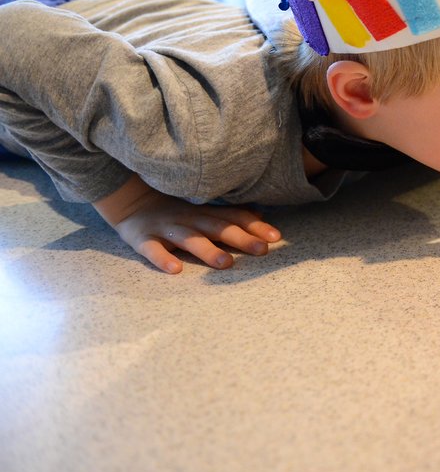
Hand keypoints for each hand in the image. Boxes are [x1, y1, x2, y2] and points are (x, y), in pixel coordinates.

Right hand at [92, 174, 281, 273]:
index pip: (235, 217)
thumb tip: (261, 216)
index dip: (255, 226)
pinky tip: (175, 270)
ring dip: (208, 250)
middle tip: (262, 250)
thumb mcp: (203, 210)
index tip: (276, 237)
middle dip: (241, 238)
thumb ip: (229, 215)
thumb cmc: (176, 210)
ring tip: (225, 263)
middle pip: (218, 228)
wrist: (131, 201)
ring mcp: (166, 228)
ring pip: (190, 239)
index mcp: (206, 213)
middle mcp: (190, 219)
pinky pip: (153, 249)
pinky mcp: (143, 239)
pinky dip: (163, 259)